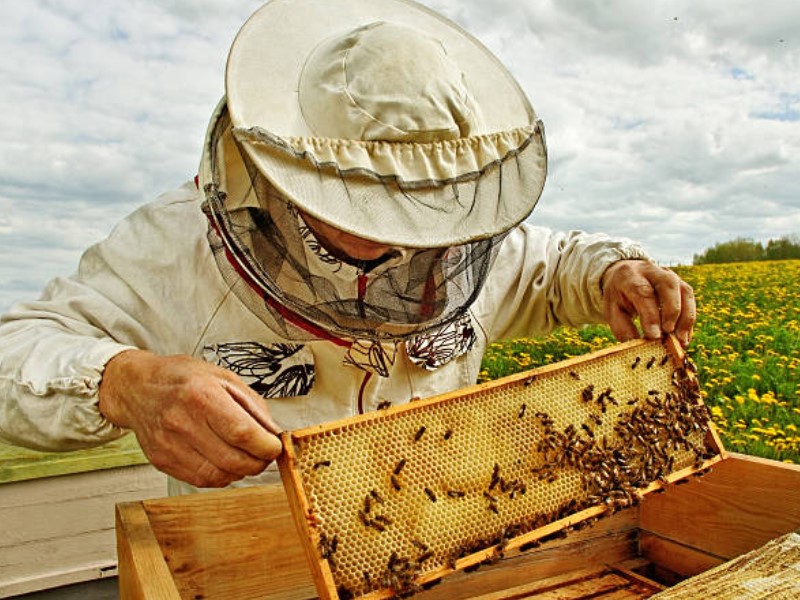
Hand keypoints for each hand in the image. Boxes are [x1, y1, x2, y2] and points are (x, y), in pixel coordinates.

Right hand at [99, 350, 282, 486]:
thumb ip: (253, 406)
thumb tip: (273, 433)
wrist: (138, 388)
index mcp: (201, 395)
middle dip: (258, 462)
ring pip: (219, 475)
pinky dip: (221, 475)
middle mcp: (182, 422)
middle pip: (233, 459)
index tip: (276, 447)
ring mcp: (169, 445)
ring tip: (245, 456)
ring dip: (241, 471)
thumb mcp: (224, 377)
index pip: (242, 433)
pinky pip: (201, 480)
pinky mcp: (162, 461)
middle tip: (265, 454)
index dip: (266, 446)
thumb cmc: (182, 378)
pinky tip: (224, 461)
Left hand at [601, 260, 694, 346]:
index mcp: (630, 275)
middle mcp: (652, 271)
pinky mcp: (680, 283)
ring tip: (681, 340)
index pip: (643, 292)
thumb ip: (623, 327)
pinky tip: (684, 337)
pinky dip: (689, 319)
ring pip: (684, 291)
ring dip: (685, 317)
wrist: (626, 277)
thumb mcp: (612, 310)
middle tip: (669, 334)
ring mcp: (669, 274)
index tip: (654, 336)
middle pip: (668, 285)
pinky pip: (690, 299)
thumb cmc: (619, 297)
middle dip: (671, 311)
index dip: (651, 315)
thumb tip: (640, 346)